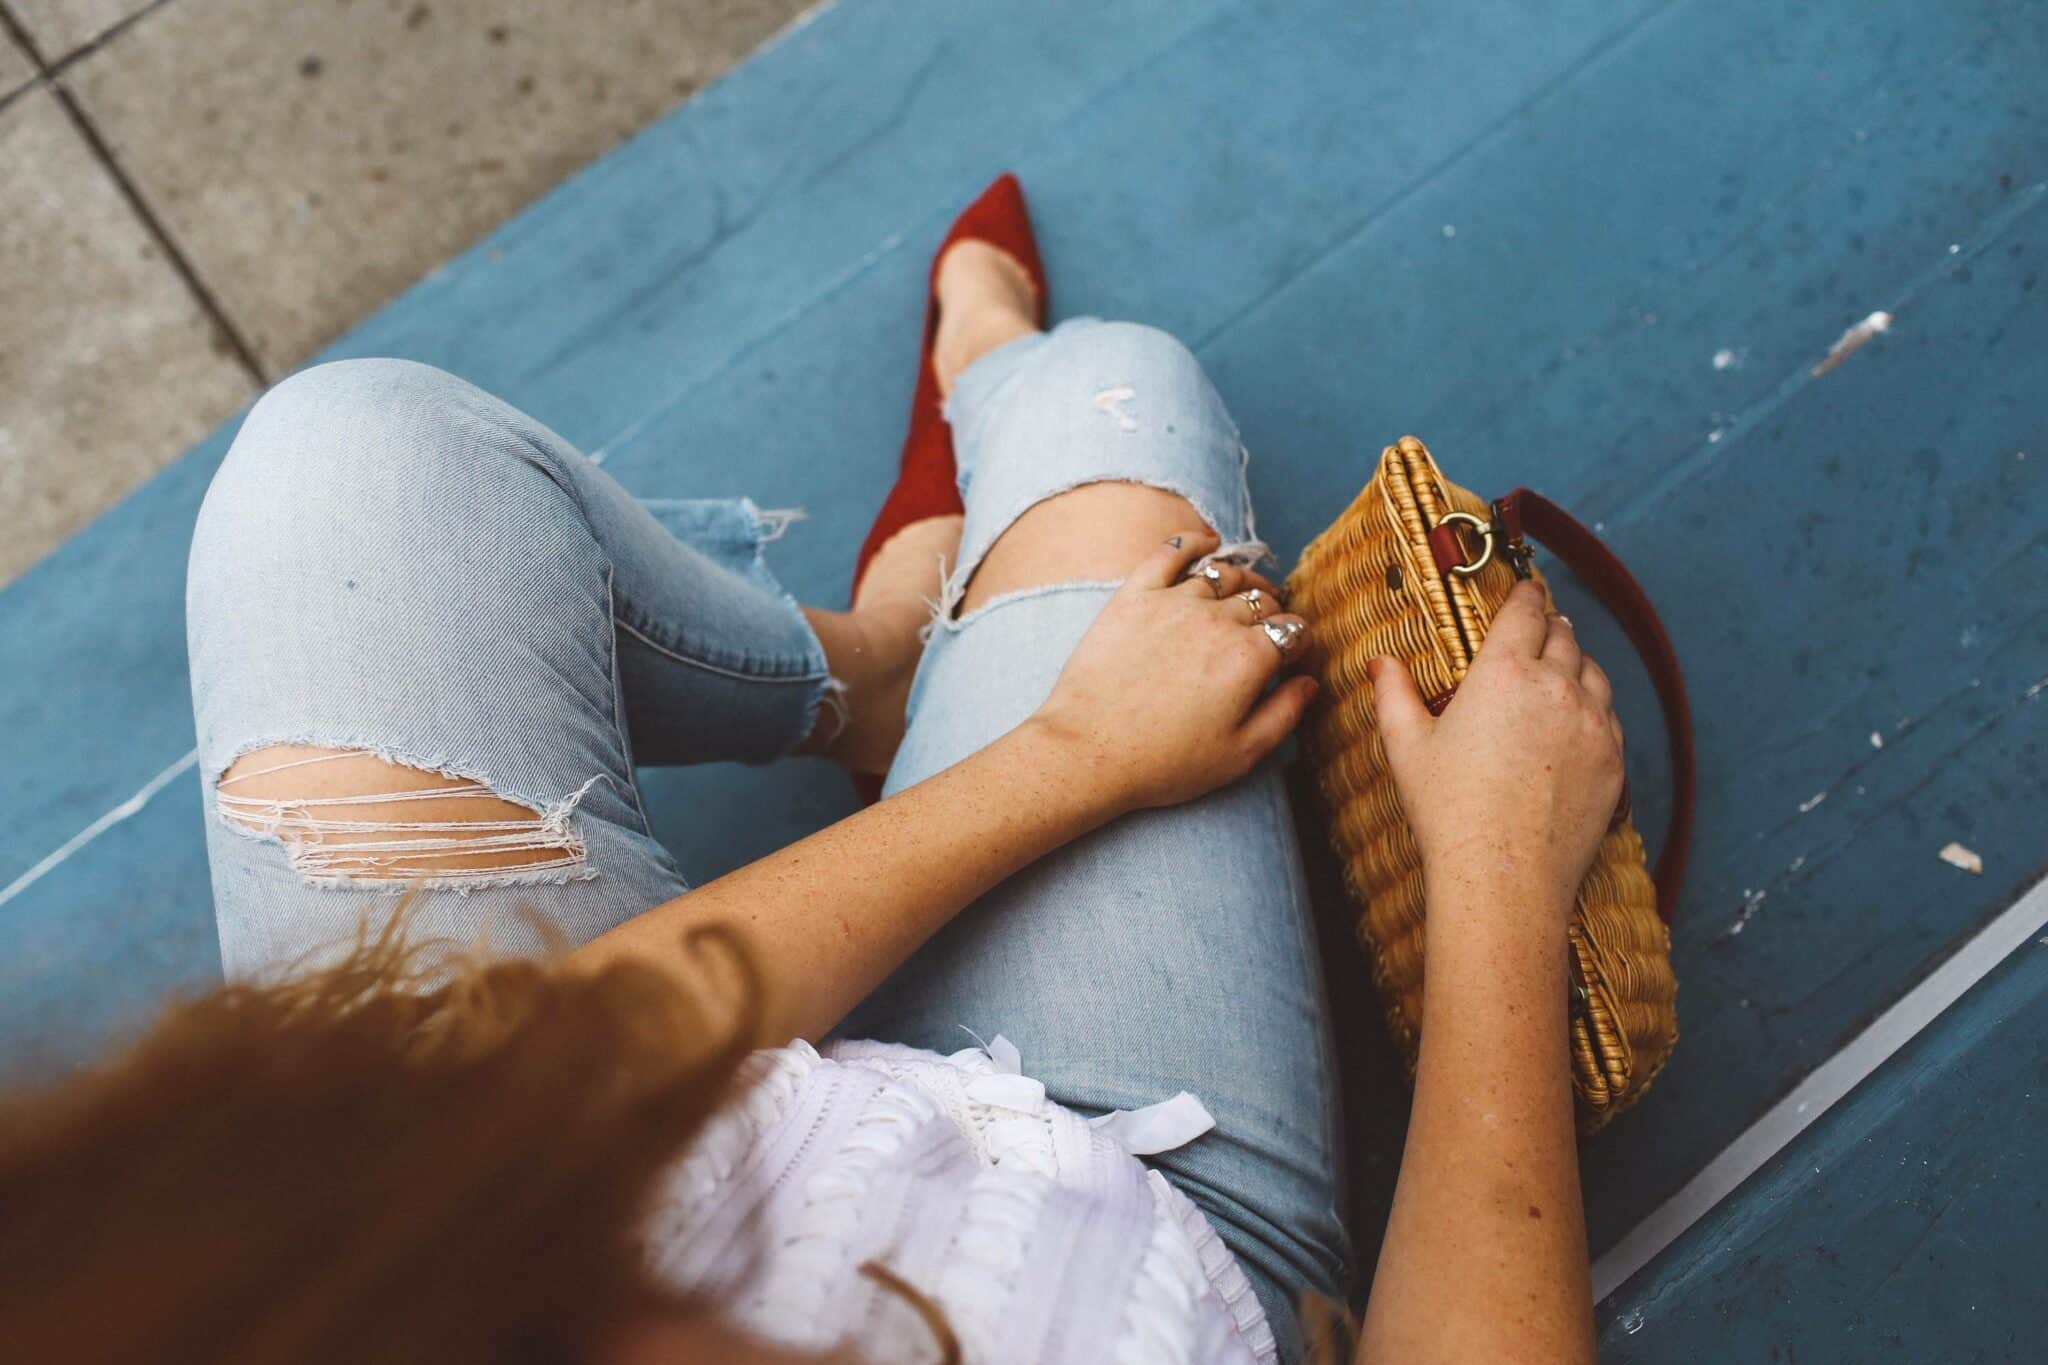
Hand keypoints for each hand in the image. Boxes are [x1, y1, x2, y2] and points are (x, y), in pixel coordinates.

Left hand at [1027, 529, 1317, 811]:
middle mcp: (1217, 620)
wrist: (1088, 752)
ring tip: (1243, 596)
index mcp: (1250, 658)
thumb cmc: (1164, 763)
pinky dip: (1194, 541)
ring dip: (1241, 582)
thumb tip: (1309, 681)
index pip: (1293, 631)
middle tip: (1265, 632)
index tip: (1290, 659)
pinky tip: (1207, 542)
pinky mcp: (1134, 595)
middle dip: (1272, 614)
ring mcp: (1174, 602)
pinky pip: (1171, 552)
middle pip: (1261, 599)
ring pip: (1224, 574)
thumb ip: (1284, 714)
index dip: (1297, 644)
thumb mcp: (1240, 755)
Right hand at [1369, 580, 1623, 919]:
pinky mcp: (1614, 761)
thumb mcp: (1408, 746)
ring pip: (1595, 673)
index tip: (1525, 592)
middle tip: (1539, 630)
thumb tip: (1381, 663)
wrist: (1504, 875)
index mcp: (1504, 672)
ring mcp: (1594, 724)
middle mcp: (1557, 687)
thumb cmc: (1449, 812)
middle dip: (1550, 627)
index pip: (1525, 612)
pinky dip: (1595, 710)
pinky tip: (1576, 723)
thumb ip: (1394, 694)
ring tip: (1561, 672)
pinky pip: (1612, 718)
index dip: (1525, 596)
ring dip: (1577, 664)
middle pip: (1564, 636)